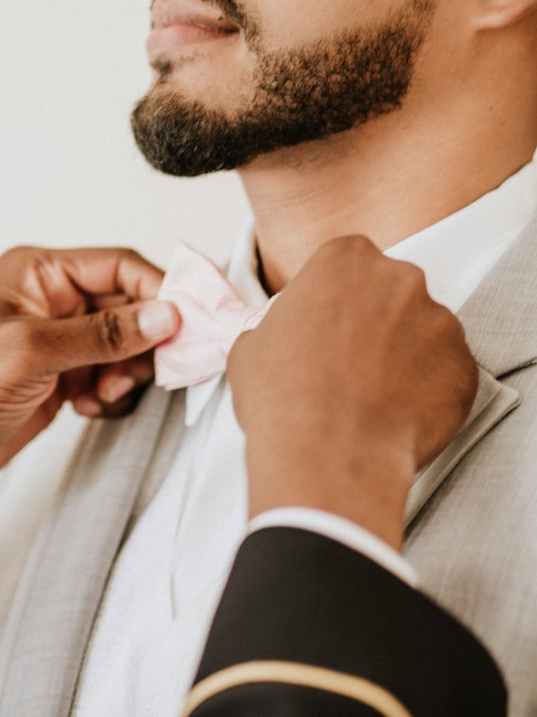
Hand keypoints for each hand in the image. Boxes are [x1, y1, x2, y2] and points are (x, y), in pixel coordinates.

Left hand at [0, 245, 178, 573]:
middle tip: (158, 369)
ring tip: (103, 394)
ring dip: (128, 372)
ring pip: (125, 345)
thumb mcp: (33, 353)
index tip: (193, 321)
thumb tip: (166, 314)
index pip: (119, 266)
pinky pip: (109, 375)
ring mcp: (55, 340)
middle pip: (129, 306)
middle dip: (146, 340)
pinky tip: (88, 407)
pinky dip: (111, 393)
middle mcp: (49, 300)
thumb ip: (104, 334)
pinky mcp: (58, 377)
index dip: (161, 291)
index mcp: (37, 272)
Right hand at [227, 236, 477, 550]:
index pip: (348, 265)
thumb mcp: (252, 345)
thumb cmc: (281, 398)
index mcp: (345, 259)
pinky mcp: (465, 367)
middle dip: (377, 321)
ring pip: (424, 332)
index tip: (328, 329)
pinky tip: (397, 416)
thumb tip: (286, 335)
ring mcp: (440, 321)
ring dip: (405, 356)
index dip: (336, 300)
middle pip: (392, 292)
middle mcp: (400, 278)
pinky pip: (448, 373)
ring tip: (374, 397)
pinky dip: (429, 391)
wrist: (328, 457)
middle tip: (351, 364)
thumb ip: (281, 323)